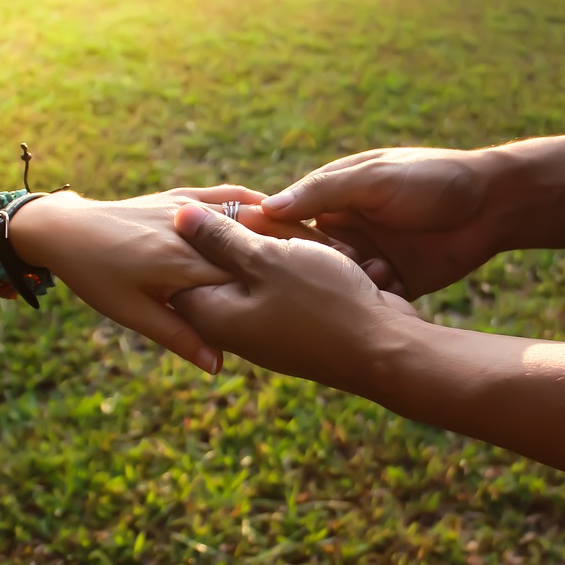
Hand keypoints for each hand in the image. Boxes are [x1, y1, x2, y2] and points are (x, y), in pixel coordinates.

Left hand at [11, 185, 321, 373]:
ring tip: (323, 234)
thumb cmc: (94, 277)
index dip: (290, 277)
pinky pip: (227, 192)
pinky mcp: (182, 194)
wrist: (61, 229)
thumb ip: (181, 337)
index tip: (331, 284)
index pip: (248, 275)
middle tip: (348, 260)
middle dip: (296, 250)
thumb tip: (214, 367)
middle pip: (256, 245)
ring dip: (282, 225)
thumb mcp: (133, 314)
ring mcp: (189, 209)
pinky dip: (253, 198)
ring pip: (247, 215)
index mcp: (185, 268)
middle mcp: (192, 236)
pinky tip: (277, 204)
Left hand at [169, 204, 416, 392]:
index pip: (183, 264)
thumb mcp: (268, 259)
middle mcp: (233, 327)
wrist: (385, 348)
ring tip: (322, 248)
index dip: (208, 230)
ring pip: (264, 271)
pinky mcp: (294, 327)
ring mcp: (265, 330)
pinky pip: (291, 286)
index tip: (240, 216)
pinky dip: (309, 267)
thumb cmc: (323, 303)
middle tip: (288, 232)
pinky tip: (336, 258)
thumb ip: (221, 238)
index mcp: (212, 314)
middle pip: (225, 265)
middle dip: (256, 239)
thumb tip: (180, 217)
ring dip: (290, 250)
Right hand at [261, 147, 505, 298]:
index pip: (284, 221)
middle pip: (305, 259)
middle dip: (306, 271)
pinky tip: (386, 291)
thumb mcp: (374, 178)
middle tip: (309, 276)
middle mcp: (345, 231)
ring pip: (337, 285)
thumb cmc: (432, 178)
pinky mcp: (394, 285)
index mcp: (334, 198)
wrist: (494, 204)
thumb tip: (267, 208)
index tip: (258, 254)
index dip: (269, 239)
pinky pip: (370, 302)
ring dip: (343, 287)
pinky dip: (373, 302)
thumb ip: (323, 192)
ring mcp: (369, 260)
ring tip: (362, 278)